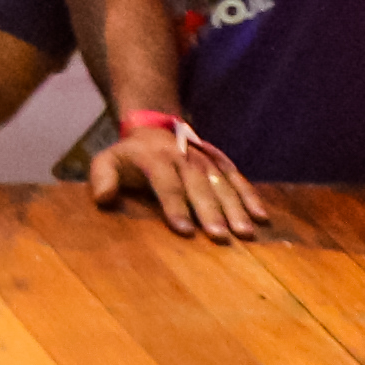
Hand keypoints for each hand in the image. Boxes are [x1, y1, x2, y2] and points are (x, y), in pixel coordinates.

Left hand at [96, 115, 264, 241]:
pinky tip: (261, 217)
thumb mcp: (107, 160)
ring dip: (235, 208)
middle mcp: (183, 156)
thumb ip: (102, 177)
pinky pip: (238, 179)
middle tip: (220, 236)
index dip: (175, 207)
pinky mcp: (221, 162)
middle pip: (199, 186)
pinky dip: (251, 196)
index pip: (166, 184)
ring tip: (244, 232)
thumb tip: (103, 198)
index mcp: (155, 158)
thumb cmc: (128, 156)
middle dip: (210, 211)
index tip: (184, 230)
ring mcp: (205, 158)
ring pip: (222, 183)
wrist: (153, 127)